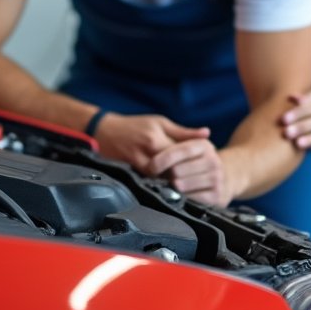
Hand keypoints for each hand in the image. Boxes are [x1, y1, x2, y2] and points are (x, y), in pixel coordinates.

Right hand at [94, 113, 227, 204]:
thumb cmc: (135, 125)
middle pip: (172, 171)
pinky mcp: (129, 173)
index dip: (193, 164)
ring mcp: (136, 165)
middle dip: (184, 176)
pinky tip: (165, 186)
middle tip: (196, 181)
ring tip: (183, 185)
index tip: (203, 168)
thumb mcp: (161, 123)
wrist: (104, 131)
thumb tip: (207, 134)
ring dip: (171, 182)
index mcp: (156, 140)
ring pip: (160, 180)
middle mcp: (146, 154)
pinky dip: (157, 184)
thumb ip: (184, 132)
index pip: (181, 156)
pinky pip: (147, 182)